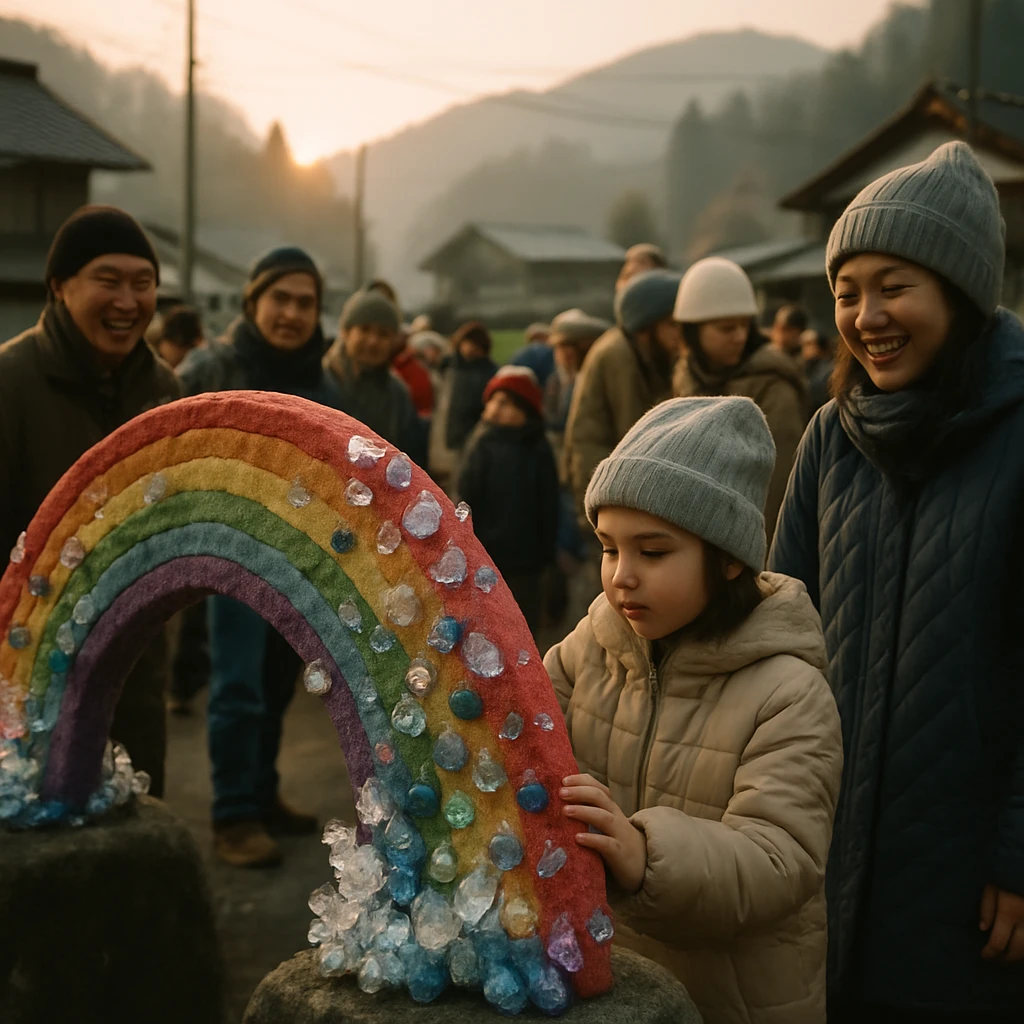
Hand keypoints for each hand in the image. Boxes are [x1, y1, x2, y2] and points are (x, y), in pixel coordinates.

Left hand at [560, 773, 646, 893]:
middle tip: (561, 793)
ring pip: (603, 817)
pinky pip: (607, 844)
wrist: (643, 865)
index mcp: (610, 808)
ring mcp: (619, 834)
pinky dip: (592, 839)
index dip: (581, 781)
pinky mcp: (620, 853)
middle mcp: (615, 816)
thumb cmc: (616, 841)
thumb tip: (558, 804)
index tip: (563, 780)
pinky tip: (577, 838)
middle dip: (579, 792)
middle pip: (600, 797)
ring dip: (583, 812)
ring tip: (565, 811)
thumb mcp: (604, 824)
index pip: (598, 787)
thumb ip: (588, 813)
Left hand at [980, 883, 1023, 961]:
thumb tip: (983, 929)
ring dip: (1018, 956)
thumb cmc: (1008, 878)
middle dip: (1005, 958)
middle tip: (996, 960)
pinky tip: (1020, 948)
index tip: (984, 955)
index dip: (991, 953)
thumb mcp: (992, 887)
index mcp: (1009, 913)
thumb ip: (986, 907)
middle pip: (1016, 951)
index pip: (998, 942)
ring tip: (1008, 956)